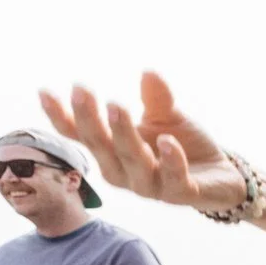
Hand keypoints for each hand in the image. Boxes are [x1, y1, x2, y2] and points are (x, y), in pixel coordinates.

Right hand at [42, 72, 246, 211]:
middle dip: (89, 119)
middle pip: (101, 147)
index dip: (60, 117)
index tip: (44, 91)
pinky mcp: (182, 193)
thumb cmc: (182, 146)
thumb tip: (148, 71)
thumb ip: (156, 99)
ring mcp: (151, 186)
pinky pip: (173, 180)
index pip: (80, 136)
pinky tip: (167, 141)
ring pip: (132, 162)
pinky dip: (170, 160)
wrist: (221, 176)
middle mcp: (124, 172)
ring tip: (116, 105)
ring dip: (123, 135)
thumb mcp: (167, 118)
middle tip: (80, 89)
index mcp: (113, 153)